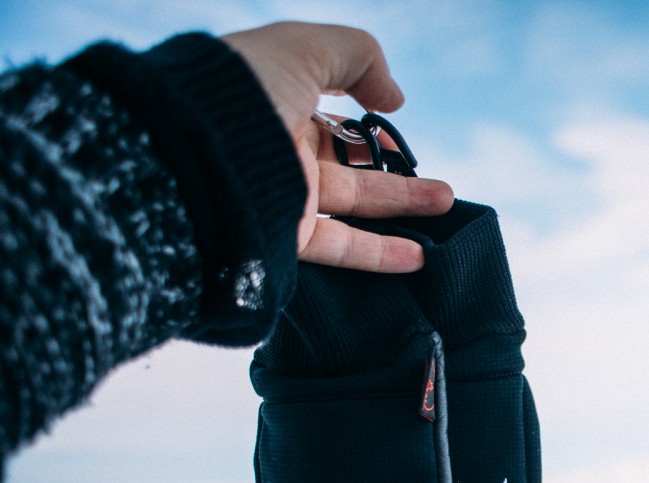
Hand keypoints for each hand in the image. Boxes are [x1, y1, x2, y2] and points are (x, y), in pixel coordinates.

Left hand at [220, 22, 452, 272]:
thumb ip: (359, 56)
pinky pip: (338, 246)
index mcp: (271, 101)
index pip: (328, 117)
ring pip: (351, 205)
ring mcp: (277, 196)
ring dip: (402, 208)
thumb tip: (395, 96)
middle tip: (437, 182)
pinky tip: (418, 255)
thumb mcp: (303, 48)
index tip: (399, 131)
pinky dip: (380, 253)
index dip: (368, 125)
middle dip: (395, 172)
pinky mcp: (280, 238)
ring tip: (446, 207)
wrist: (188, 159)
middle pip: (347, 164)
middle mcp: (273, 149)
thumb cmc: (241, 92)